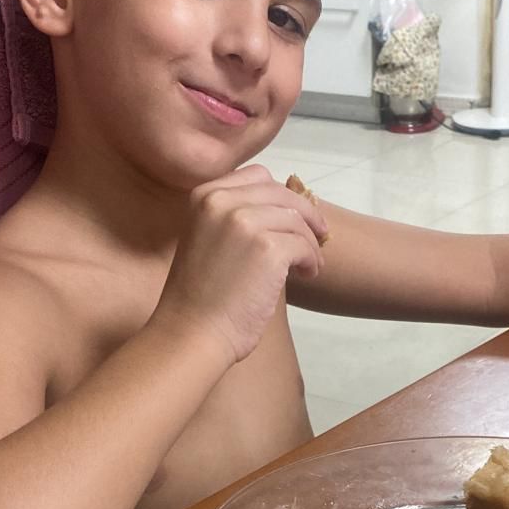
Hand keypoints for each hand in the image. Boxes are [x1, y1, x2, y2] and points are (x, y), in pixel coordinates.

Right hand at [153, 165, 327, 363]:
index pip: (257, 176)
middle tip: (317, 236)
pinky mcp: (267, 249)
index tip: (292, 216)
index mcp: (205, 195)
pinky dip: (311, 260)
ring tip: (308, 264)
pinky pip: (305, 245)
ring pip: (297, 219)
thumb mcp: (208, 237)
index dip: (281, 196)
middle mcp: (222, 201)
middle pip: (282, 193)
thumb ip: (236, 217)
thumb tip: (285, 209)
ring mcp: (244, 222)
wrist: (192, 333)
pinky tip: (305, 275)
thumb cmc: (200, 296)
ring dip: (309, 242)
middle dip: (305, 214)